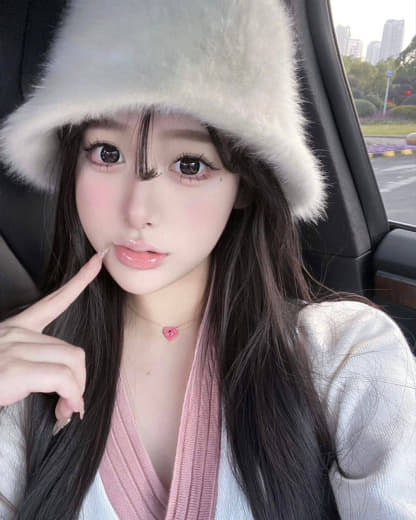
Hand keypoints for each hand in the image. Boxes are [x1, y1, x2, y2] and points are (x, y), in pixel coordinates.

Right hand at [0, 250, 107, 433]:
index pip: (55, 301)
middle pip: (72, 349)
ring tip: (65, 410)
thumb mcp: (8, 365)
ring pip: (72, 362)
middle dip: (78, 380)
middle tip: (70, 404)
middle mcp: (16, 332)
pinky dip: (70, 396)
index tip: (97, 262)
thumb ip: (35, 365)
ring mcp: (14, 348)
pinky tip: (62, 411)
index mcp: (16, 329)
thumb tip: (68, 390)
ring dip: (76, 390)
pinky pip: (63, 379)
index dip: (79, 281)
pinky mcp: (15, 368)